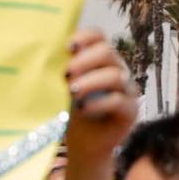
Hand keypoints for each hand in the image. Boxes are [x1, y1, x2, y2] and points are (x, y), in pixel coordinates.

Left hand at [64, 29, 137, 161]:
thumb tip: (48, 54)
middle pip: (108, 51)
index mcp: (100, 59)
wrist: (84, 143)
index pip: (98, 36)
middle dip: (85, 60)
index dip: (85, 37)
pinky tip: (83, 109)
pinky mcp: (131, 110)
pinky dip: (98, 104)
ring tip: (72, 92)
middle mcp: (117, 69)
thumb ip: (63, 70)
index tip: (67, 47)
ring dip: (90, 82)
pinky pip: (118, 101)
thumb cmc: (72, 111)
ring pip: (115, 76)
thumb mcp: (63, 87)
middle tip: (66, 73)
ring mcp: (127, 90)